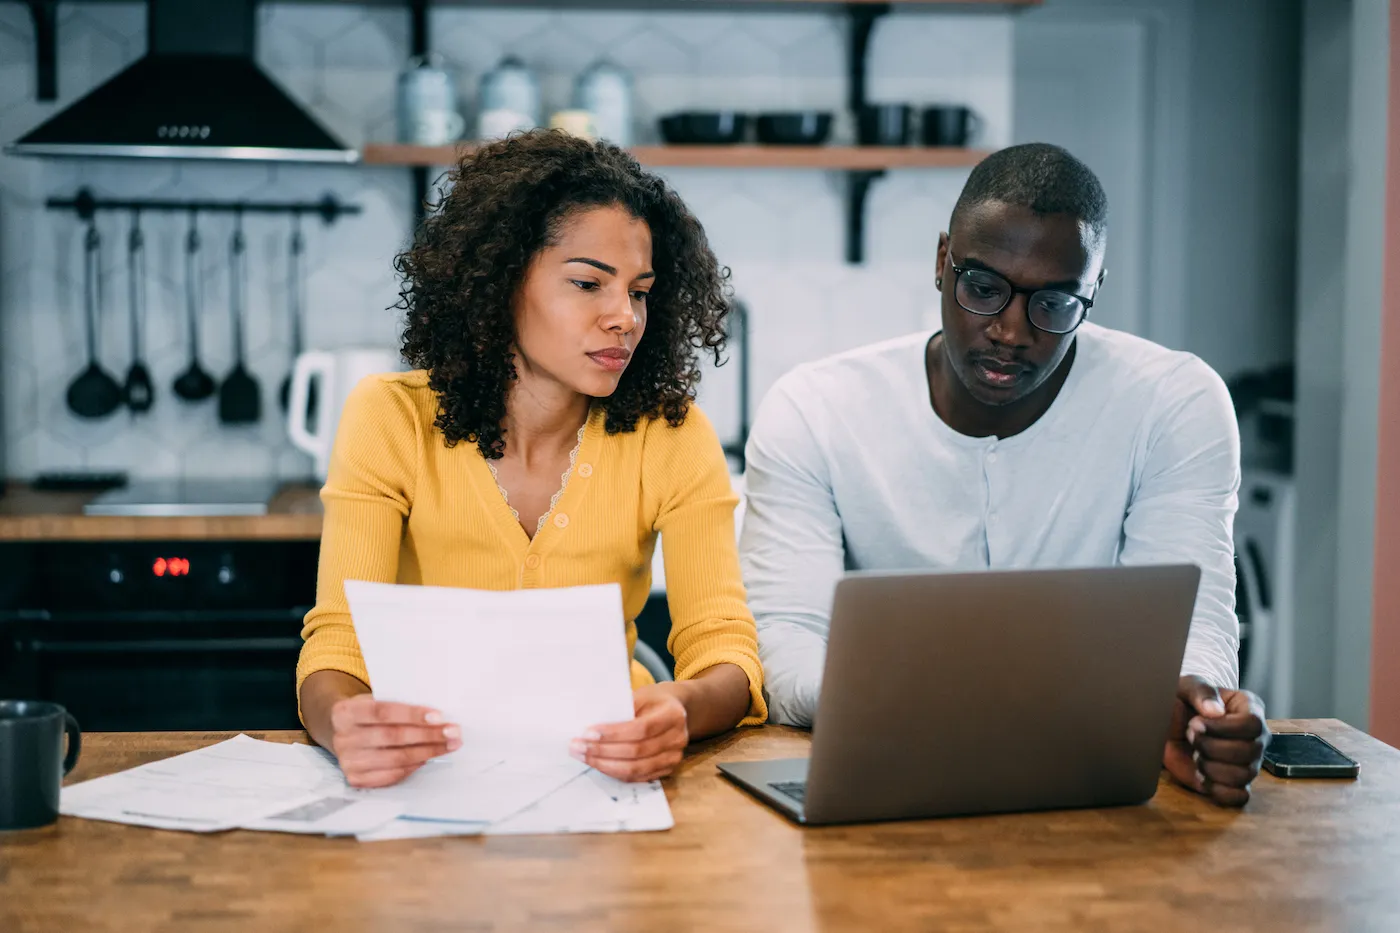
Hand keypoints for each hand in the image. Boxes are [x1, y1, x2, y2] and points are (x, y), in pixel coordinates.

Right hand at [329, 693, 460, 787]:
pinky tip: (428, 758)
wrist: (340, 730)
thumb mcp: (374, 699)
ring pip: (395, 758)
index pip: (382, 712)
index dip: (412, 714)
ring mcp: (348, 761)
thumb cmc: (367, 712)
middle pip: (392, 737)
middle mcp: (342, 738)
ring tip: (449, 745)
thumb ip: (398, 703)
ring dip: (427, 752)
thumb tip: (437, 715)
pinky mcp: (356, 779)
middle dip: (428, 735)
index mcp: (345, 712)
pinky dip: (413, 766)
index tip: (439, 716)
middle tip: (453, 732)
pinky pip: (391, 775)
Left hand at [570, 683, 689, 782]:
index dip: (614, 734)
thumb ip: (622, 709)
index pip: (641, 729)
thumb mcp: (641, 695)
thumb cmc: (653, 701)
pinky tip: (598, 764)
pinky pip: (637, 777)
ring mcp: (673, 757)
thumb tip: (591, 727)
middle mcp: (677, 738)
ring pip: (635, 769)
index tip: (588, 733)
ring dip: (605, 765)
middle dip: (602, 751)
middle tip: (577, 746)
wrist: (675, 710)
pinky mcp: (666, 770)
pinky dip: (615, 772)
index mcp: (672, 715)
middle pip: (636, 751)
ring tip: (583, 756)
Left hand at [1163, 674, 1269, 806]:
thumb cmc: (1182, 700)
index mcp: (1249, 708)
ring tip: (1195, 755)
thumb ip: (1201, 692)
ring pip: (1244, 775)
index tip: (1195, 722)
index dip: (1223, 728)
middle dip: (1212, 746)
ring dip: (1211, 767)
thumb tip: (1215, 712)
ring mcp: (1248, 761)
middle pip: (1249, 751)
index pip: (1253, 724)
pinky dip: (1218, 791)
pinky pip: (1239, 796)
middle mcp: (1255, 736)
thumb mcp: (1187, 686)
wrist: (1168, 723)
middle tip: (1190, 736)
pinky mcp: (1234, 782)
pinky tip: (1201, 776)